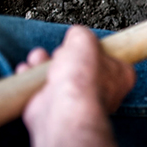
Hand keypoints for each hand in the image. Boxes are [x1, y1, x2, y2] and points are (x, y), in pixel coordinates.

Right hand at [21, 26, 135, 134]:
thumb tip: (76, 35)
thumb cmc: (81, 81)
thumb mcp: (84, 40)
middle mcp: (100, 92)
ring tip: (38, 58)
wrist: (62, 110)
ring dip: (43, 64)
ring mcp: (76, 103)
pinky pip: (40, 91)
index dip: (93, 48)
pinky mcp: (52, 111)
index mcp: (119, 77)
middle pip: (80, 66)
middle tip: (59, 53)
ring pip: (58, 77)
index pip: (110, 58)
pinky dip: (31, 79)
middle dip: (63, 56)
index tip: (83, 43)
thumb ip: (81, 35)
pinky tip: (27, 70)